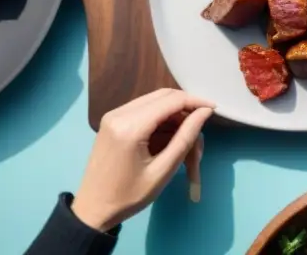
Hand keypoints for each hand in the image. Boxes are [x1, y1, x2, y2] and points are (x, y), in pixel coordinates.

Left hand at [71, 89, 214, 231]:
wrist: (92, 210)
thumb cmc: (129, 196)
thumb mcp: (163, 170)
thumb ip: (185, 137)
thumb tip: (204, 112)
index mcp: (130, 127)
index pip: (171, 101)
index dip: (196, 102)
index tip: (214, 110)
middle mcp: (119, 114)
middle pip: (163, 95)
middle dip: (185, 106)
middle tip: (201, 123)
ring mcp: (113, 116)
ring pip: (153, 100)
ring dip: (173, 111)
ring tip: (186, 133)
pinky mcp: (111, 121)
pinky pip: (143, 108)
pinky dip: (160, 116)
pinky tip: (168, 133)